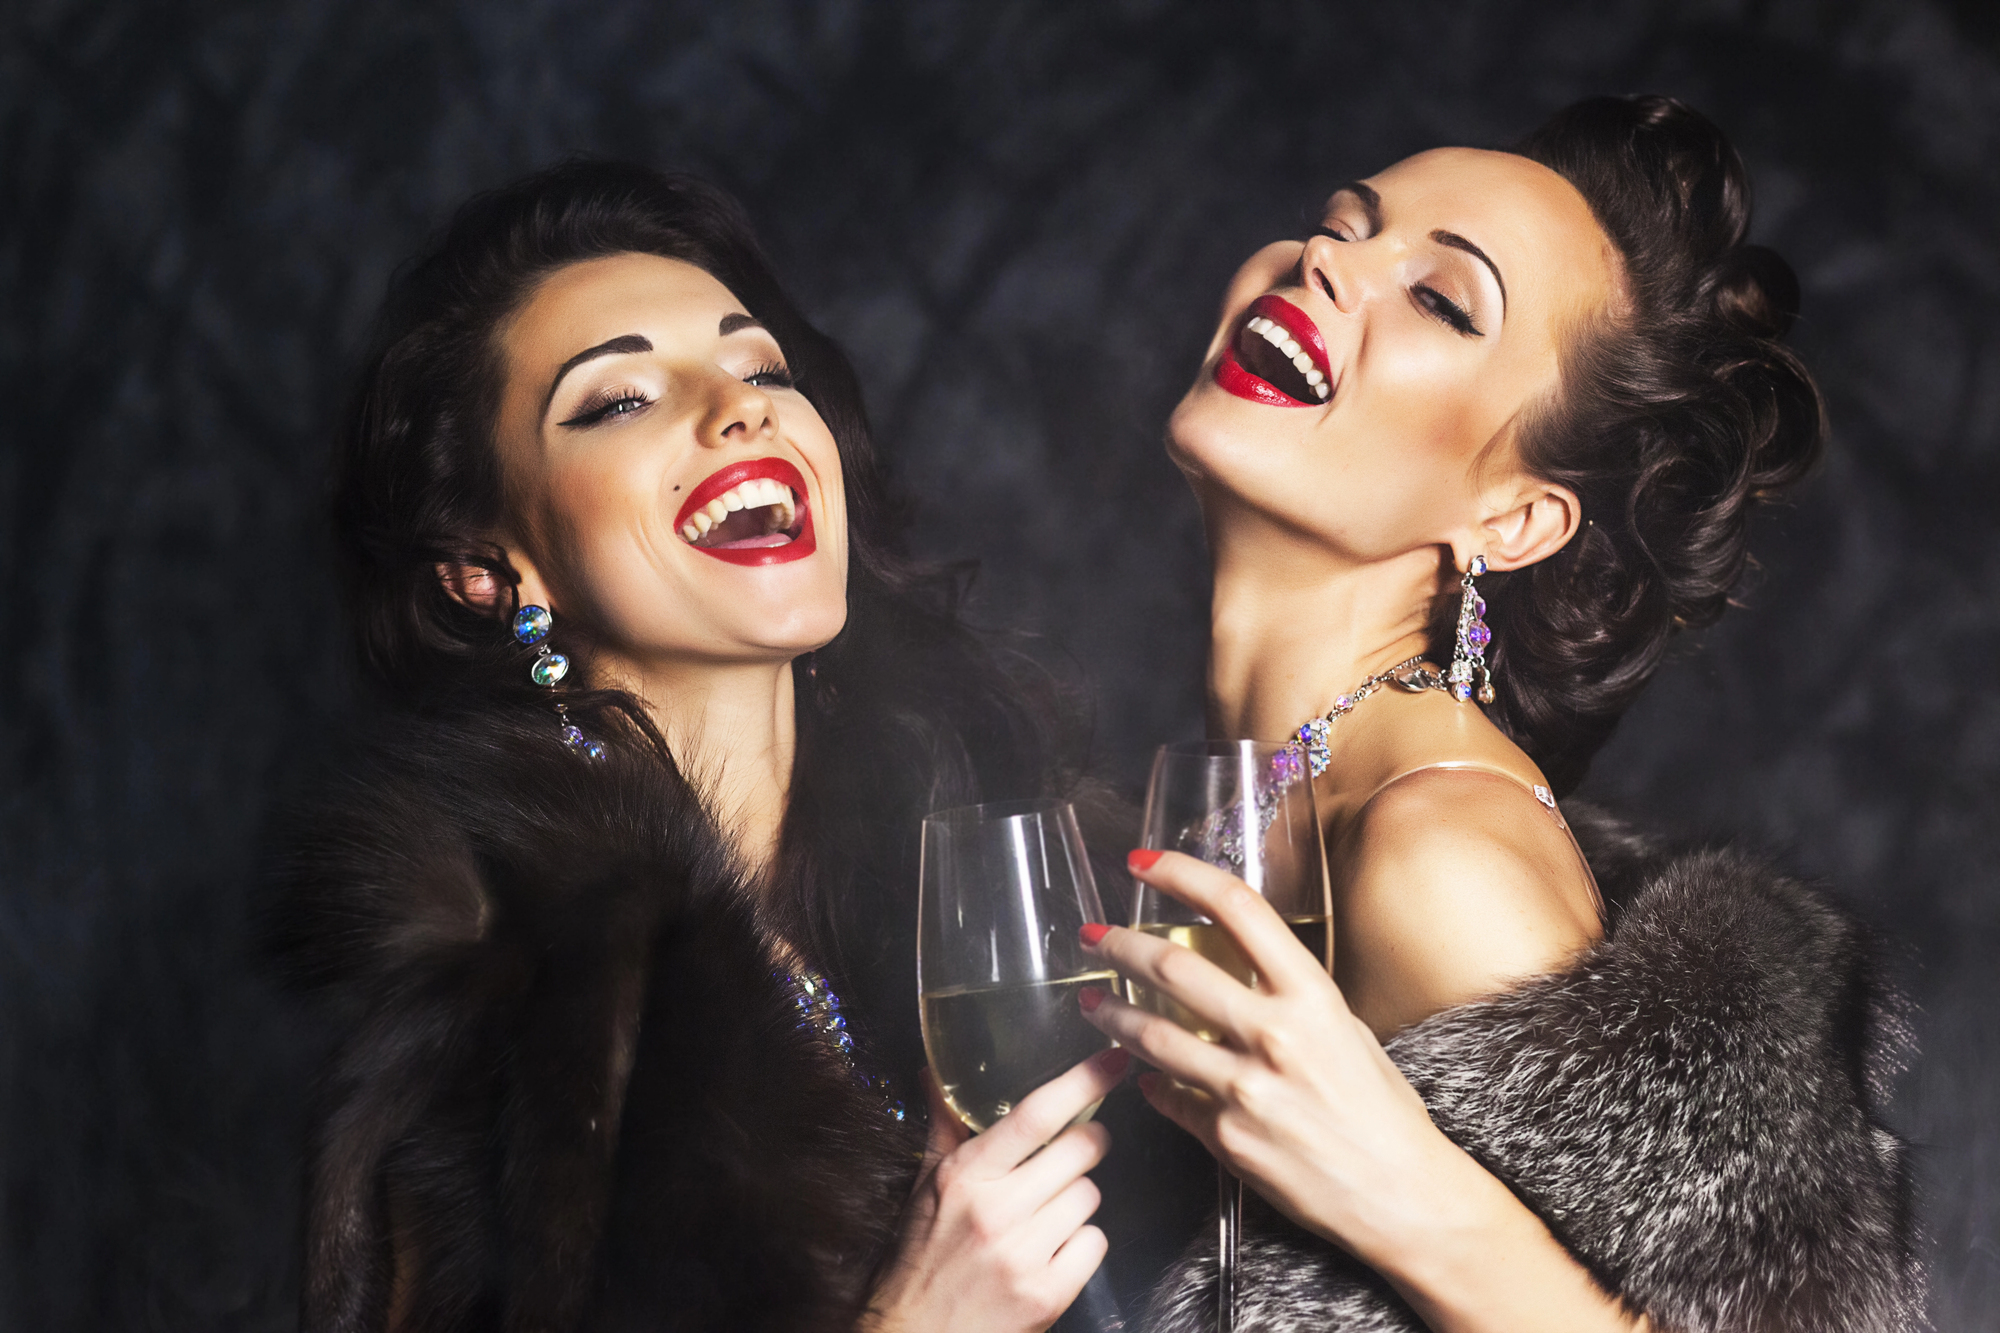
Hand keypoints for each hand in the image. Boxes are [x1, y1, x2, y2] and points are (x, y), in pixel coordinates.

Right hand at [862, 1046, 1127, 1332]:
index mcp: (966, 1176)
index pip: (1035, 1115)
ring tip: (1045, 1214)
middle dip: (1088, 1143)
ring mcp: (1025, 1255)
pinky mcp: (1049, 1294)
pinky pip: (1095, 1243)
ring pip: (1091, 1197)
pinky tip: (1052, 1249)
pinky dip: (1081, 1243)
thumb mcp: (927, 1186)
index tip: (1113, 1060)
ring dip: (1077, 1199)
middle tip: (1076, 1149)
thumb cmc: (922, 1255)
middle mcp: (997, 1212)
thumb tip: (938, 1073)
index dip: (1082, 1081)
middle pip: (1081, 1151)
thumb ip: (945, 1126)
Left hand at [1077, 850, 1469, 1268]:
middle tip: (1094, 936)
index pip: (1237, 909)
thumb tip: (1238, 976)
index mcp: (1311, 996)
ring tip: (1091, 1003)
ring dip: (1110, 1014)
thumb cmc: (1383, 1113)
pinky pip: (1169, 1098)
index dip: (1181, 876)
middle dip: (1120, 946)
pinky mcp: (1225, 1138)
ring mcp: (1245, 1088)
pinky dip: (1149, 1083)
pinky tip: (1139, 1076)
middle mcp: (1275, 1034)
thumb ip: (1291, 1000)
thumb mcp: (1347, 1032)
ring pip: (1151, 1035)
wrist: (1402, 1197)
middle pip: (1172, 967)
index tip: (1143, 864)